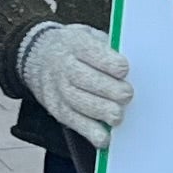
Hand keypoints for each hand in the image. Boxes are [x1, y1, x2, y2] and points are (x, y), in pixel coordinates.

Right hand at [17, 21, 136, 148]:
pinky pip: (72, 122)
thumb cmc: (76, 48)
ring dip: (100, 111)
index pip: (89, 51)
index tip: (124, 69)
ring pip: (77, 101)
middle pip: (82, 78)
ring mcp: (57, 88)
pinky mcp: (57, 109)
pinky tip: (104, 137)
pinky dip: (89, 132)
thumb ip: (107, 49)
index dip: (107, 61)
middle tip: (126, 94)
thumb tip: (132, 69)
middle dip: (107, 89)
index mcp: (74, 42)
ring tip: (117, 116)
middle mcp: (63, 65)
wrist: (40, 57)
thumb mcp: (89, 36)